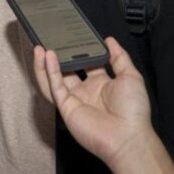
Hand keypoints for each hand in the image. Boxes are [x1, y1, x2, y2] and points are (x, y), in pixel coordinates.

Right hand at [32, 37, 151, 167]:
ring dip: (45, 64)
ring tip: (40, 47)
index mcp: (101, 84)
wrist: (128, 137)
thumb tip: (110, 40)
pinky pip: (54, 88)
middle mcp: (85, 91)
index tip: (72, 36)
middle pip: (66, 70)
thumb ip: (119, 57)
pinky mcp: (66, 108)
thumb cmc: (134, 111)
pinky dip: (49, 72)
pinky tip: (48, 57)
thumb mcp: (131, 76)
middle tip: (50, 40)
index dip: (77, 51)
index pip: (84, 63)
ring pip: (53, 79)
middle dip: (57, 56)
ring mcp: (74, 99)